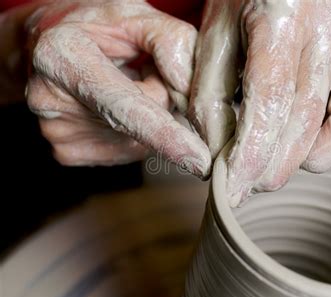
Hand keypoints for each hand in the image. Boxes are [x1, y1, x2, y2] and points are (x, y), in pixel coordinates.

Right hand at [25, 0, 209, 176]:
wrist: (45, 42)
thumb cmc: (94, 25)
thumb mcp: (135, 13)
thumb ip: (171, 41)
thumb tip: (189, 92)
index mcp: (61, 56)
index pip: (124, 105)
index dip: (164, 134)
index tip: (196, 161)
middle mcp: (52, 101)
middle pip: (143, 123)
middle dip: (160, 98)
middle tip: (140, 69)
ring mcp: (58, 133)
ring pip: (139, 139)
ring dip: (147, 114)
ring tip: (120, 83)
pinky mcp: (67, 152)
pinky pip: (127, 149)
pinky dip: (133, 130)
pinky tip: (111, 105)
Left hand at [189, 0, 330, 205]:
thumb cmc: (244, 0)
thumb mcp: (214, 38)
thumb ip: (211, 97)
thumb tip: (217, 156)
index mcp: (280, 18)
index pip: (270, 99)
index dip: (252, 153)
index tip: (235, 189)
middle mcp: (329, 29)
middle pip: (308, 119)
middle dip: (277, 166)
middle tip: (253, 183)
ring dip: (321, 154)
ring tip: (289, 156)